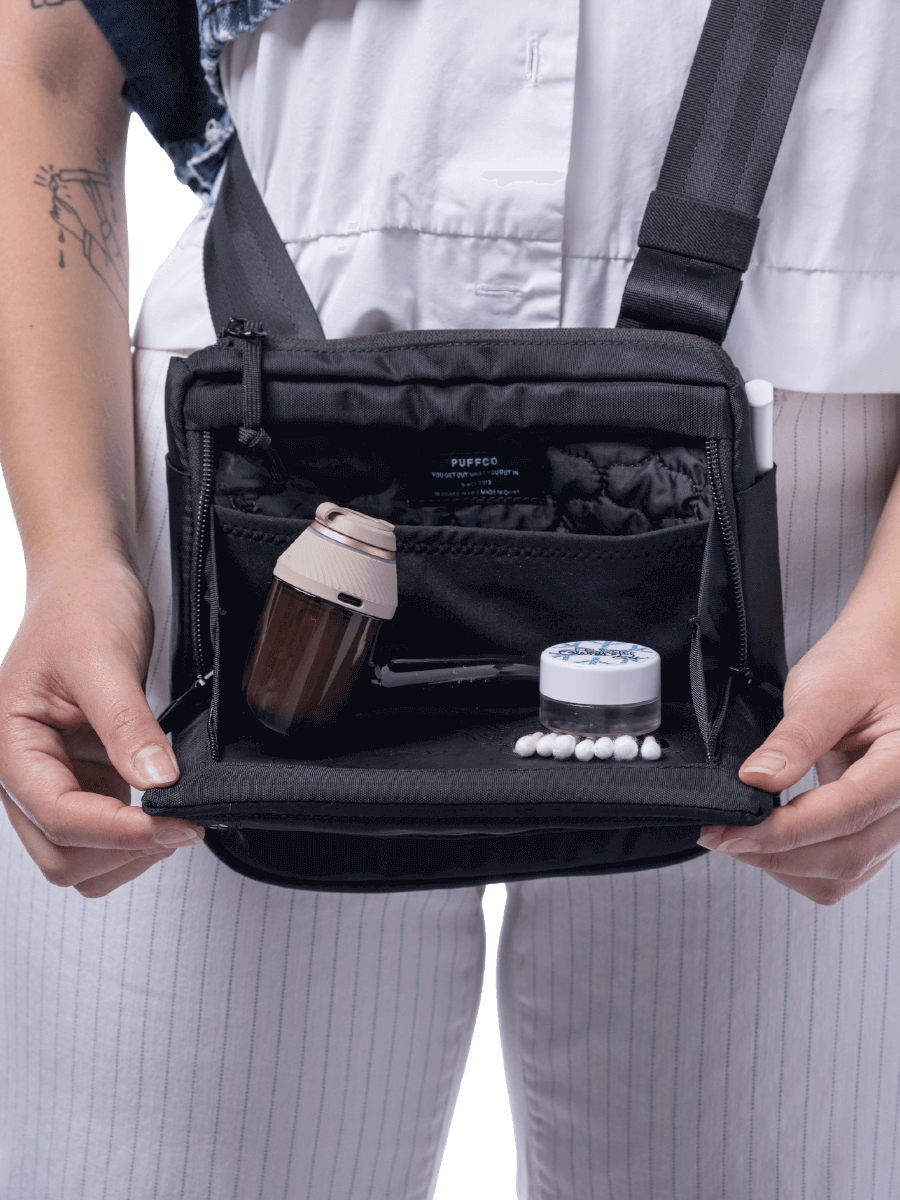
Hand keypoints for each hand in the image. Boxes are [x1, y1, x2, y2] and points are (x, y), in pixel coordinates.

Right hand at [0, 552, 203, 897]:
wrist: (87, 584)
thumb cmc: (81, 608)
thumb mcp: (105, 659)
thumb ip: (127, 725)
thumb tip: (158, 780)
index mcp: (10, 744)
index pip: (58, 815)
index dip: (120, 832)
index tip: (176, 824)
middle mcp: (24, 771)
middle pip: (62, 854)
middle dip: (123, 850)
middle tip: (183, 823)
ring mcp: (54, 778)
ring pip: (80, 855)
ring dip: (128, 852)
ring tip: (174, 817)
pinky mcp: (82, 777)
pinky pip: (102, 832)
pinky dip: (135, 834)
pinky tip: (165, 804)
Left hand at [698, 613, 899, 903]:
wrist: (887, 653)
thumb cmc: (866, 661)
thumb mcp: (827, 689)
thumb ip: (796, 739)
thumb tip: (757, 781)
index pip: (843, 814)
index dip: (780, 832)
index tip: (728, 832)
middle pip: (844, 857)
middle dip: (775, 854)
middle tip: (720, 835)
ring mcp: (893, 818)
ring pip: (843, 872)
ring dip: (786, 864)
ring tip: (740, 836)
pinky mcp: (874, 824)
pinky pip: (843, 863)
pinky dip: (800, 860)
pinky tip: (768, 836)